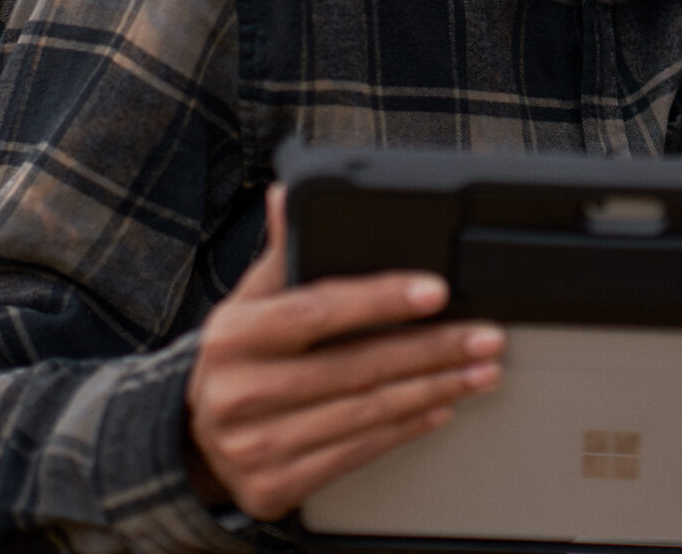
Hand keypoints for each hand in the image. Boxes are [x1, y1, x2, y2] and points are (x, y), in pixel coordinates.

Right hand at [185, 183, 505, 520]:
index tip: (436, 291)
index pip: (317, 311)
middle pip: (355, 367)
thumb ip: (281, 254)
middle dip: (433, 351)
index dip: (380, 300)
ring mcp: (256, 445)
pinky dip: (406, 429)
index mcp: (233, 335)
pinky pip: (356, 454)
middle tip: (485, 337)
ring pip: (365, 414)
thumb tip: (287, 194)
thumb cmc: (240, 359)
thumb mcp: (250, 302)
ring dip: (434, 390)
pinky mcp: (275, 486)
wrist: (195, 443)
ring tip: (480, 371)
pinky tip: (440, 408)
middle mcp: (240, 393)